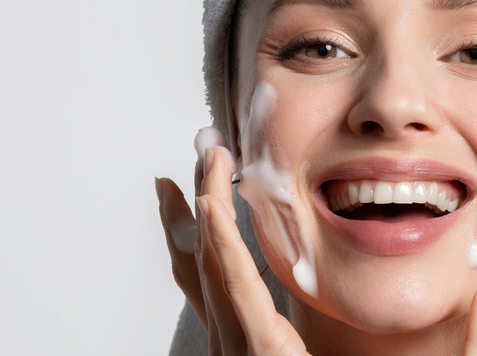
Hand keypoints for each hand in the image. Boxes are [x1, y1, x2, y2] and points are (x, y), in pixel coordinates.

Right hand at [156, 135, 308, 354]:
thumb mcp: (288, 349)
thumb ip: (278, 327)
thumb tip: (285, 308)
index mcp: (235, 332)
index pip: (203, 274)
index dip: (186, 228)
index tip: (179, 188)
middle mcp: (228, 334)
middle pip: (202, 256)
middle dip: (197, 198)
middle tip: (201, 150)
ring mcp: (235, 340)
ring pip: (213, 259)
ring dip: (210, 201)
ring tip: (210, 157)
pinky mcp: (260, 344)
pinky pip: (237, 284)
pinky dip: (222, 242)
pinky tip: (212, 205)